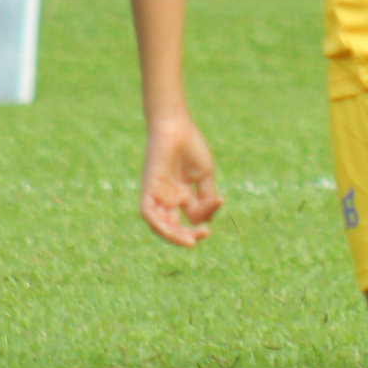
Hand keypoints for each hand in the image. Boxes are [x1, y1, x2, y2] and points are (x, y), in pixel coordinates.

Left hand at [141, 112, 221, 245]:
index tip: (220, 201)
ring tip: (190, 241)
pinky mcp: (148, 189)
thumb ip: (206, 197)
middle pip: (174, 227)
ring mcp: (157, 194)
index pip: (193, 215)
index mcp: (182, 194)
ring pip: (161, 225)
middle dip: (188, 236)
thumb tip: (208, 219)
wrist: (175, 126)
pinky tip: (170, 230)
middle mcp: (168, 198)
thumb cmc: (190, 145)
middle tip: (203, 236)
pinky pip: (148, 213)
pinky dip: (158, 224)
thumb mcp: (204, 174)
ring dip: (174, 236)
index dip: (207, 215)